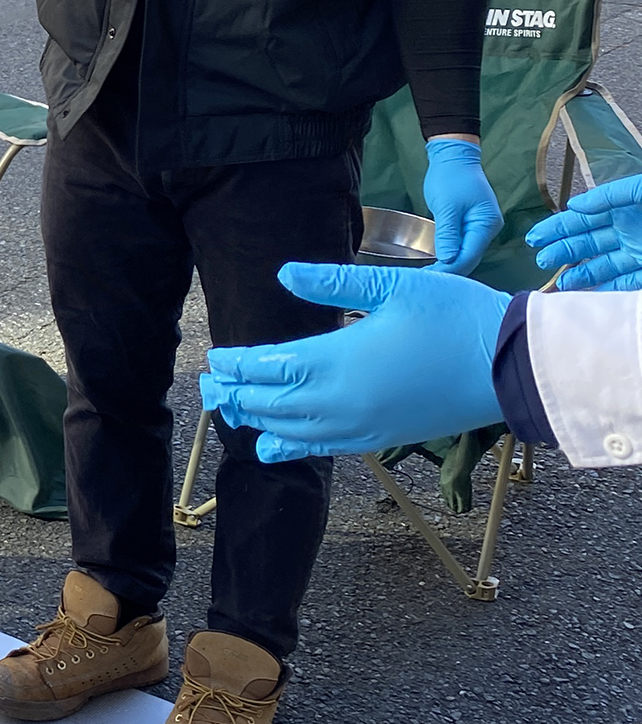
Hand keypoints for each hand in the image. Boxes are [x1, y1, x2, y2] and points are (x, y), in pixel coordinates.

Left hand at [200, 262, 508, 461]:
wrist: (512, 366)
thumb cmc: (455, 317)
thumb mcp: (392, 287)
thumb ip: (332, 285)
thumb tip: (283, 275)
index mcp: (339, 361)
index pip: (271, 367)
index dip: (239, 365)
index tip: (216, 359)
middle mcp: (342, 401)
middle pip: (273, 403)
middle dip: (238, 394)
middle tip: (211, 387)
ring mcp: (362, 426)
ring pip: (293, 430)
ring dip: (258, 420)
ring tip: (231, 411)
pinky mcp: (382, 440)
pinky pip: (324, 448)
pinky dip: (292, 447)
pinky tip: (273, 447)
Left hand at [422, 136, 503, 273]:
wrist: (453, 156)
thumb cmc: (450, 177)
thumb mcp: (446, 207)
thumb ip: (448, 234)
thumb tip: (448, 260)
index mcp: (486, 224)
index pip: (469, 255)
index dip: (451, 270)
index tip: (432, 281)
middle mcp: (488, 228)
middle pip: (470, 257)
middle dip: (451, 270)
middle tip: (427, 282)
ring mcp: (481, 227)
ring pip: (467, 253)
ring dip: (450, 264)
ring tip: (430, 276)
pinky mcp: (472, 225)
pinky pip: (463, 244)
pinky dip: (451, 253)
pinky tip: (438, 263)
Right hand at [526, 175, 641, 289]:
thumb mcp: (639, 188)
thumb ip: (609, 195)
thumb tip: (575, 205)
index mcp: (621, 208)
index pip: (581, 219)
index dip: (556, 228)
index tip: (535, 237)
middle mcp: (626, 231)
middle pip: (587, 244)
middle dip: (561, 252)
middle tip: (541, 261)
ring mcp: (638, 252)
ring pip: (603, 267)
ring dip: (580, 275)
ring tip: (559, 284)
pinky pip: (626, 284)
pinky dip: (607, 290)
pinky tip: (589, 293)